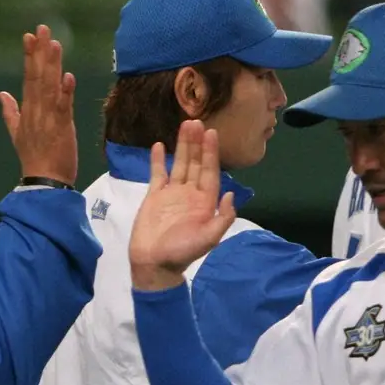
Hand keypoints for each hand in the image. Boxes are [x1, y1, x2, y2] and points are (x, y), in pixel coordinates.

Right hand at [0, 25, 77, 181]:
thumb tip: (2, 94)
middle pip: (38, 76)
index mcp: (28, 110)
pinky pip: (63, 107)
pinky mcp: (62, 128)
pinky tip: (68, 76)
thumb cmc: (34, 158)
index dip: (30, 56)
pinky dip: (66, 92)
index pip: (29, 77)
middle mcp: (36, 110)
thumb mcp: (18, 133)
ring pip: (50, 86)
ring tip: (54, 43)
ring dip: (52, 65)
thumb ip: (10, 112)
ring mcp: (48, 118)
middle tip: (42, 28)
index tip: (30, 35)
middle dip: (40, 51)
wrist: (44, 182)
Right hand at [128, 120, 236, 291]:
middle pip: (196, 164)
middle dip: (197, 143)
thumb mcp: (208, 238)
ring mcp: (172, 194)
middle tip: (197, 120)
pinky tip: (159, 145)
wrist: (154, 264)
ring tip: (184, 125)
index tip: (212, 133)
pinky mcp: (155, 196)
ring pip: (179, 164)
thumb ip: (222, 218)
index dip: (212, 153)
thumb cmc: (182, 252)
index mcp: (205, 202)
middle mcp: (190, 194)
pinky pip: (158, 174)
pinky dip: (158, 160)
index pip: (210, 172)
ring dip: (182, 146)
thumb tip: (230, 195)